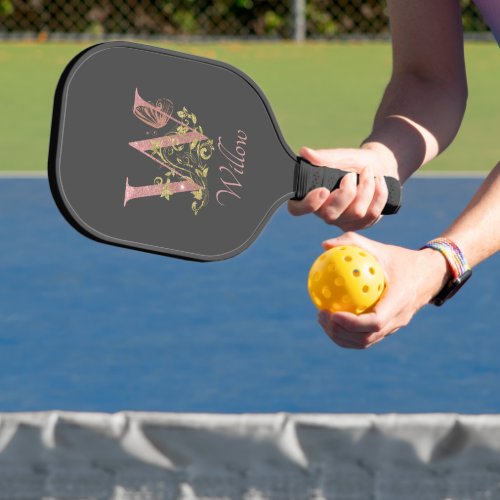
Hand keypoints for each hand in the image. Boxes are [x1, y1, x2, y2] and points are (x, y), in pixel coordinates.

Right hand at [288, 145, 397, 230]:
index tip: (323, 190)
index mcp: (312, 196)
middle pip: (330, 215)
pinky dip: (379, 193)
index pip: (297, 209)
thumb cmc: (354, 162)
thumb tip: (304, 152)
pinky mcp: (362, 224)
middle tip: (351, 175)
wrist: (379, 166)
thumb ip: (324, 157)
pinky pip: (372, 214)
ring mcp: (343, 221)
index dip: (308, 204)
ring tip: (368, 172)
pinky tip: (379, 181)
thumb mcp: (341, 156)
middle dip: (346, 193)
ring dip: (366, 188)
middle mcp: (324, 212)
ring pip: (356, 213)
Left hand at [316, 232, 450, 348]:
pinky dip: (347, 334)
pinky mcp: (389, 329)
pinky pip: (366, 337)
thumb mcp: (380, 248)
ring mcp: (394, 327)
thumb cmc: (401, 260)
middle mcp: (398, 319)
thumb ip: (353, 243)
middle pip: (366, 338)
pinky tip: (332, 318)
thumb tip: (325, 245)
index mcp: (399, 301)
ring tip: (323, 319)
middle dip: (340, 332)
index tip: (332, 313)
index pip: (375, 322)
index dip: (352, 323)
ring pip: (365, 342)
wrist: (429, 275)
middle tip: (321, 315)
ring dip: (341, 336)